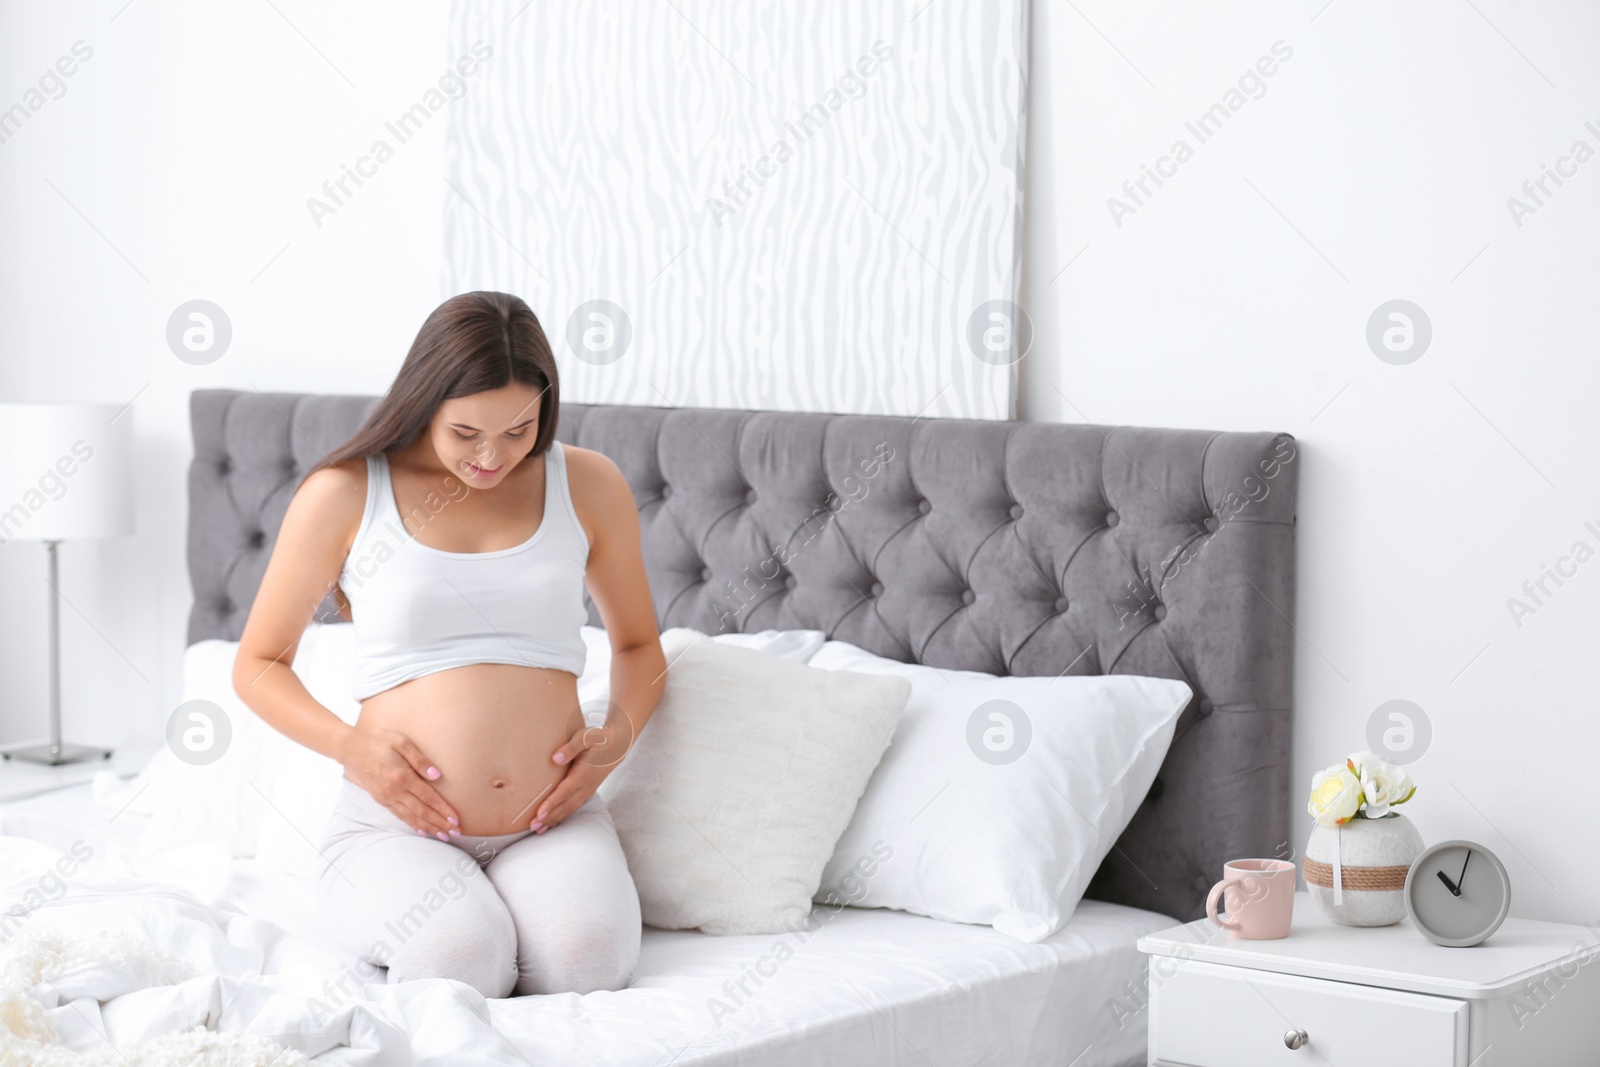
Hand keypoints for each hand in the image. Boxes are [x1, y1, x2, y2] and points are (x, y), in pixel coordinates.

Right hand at [338, 722, 461, 839]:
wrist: (350, 748)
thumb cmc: (378, 740)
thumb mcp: (401, 741)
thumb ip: (420, 759)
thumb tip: (438, 776)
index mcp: (402, 776)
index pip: (428, 797)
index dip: (443, 810)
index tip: (456, 820)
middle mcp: (394, 791)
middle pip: (422, 812)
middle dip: (440, 823)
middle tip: (455, 833)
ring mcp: (386, 797)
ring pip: (411, 817)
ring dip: (429, 827)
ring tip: (443, 836)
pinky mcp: (381, 799)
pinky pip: (399, 815)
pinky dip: (412, 824)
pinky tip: (422, 830)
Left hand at [531, 724, 623, 832]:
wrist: (617, 745)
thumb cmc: (598, 739)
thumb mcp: (586, 737)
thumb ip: (571, 747)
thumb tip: (555, 759)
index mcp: (584, 773)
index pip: (565, 791)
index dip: (551, 803)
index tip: (539, 813)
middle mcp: (586, 786)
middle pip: (565, 805)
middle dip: (548, 817)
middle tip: (532, 826)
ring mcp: (587, 791)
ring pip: (569, 809)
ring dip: (553, 820)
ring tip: (538, 830)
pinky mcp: (587, 792)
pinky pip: (573, 808)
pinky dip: (562, 817)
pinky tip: (551, 823)